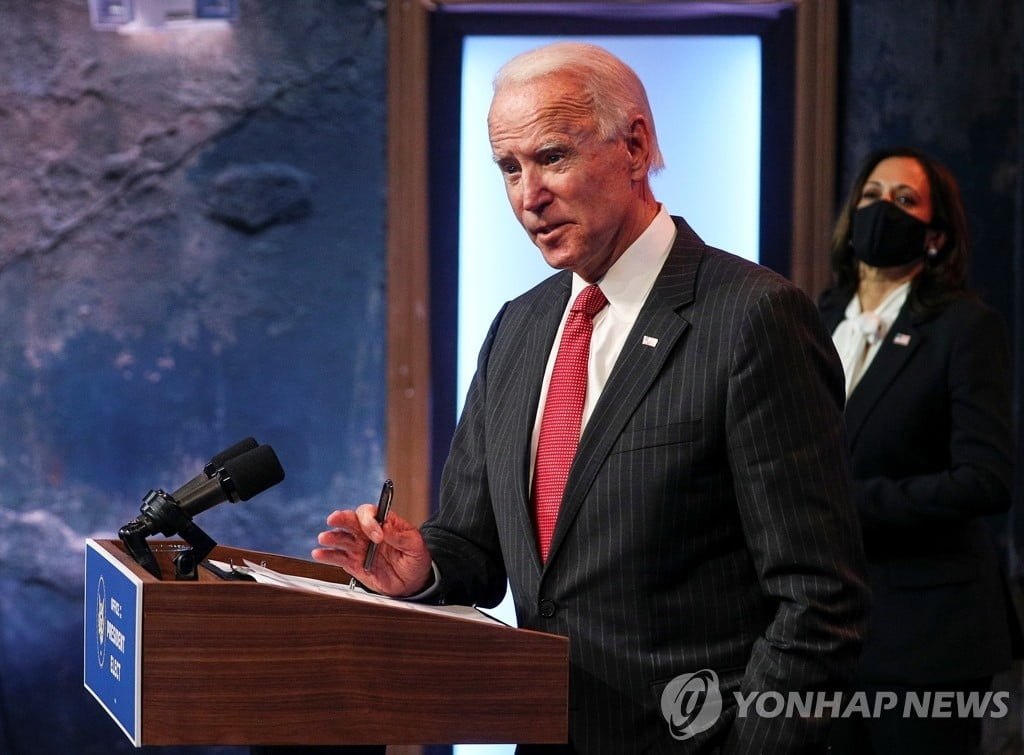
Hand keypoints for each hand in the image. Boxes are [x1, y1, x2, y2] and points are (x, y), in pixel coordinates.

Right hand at [312, 504, 433, 596]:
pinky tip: (319, 553)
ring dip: (332, 537)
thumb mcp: (415, 545)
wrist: (413, 582)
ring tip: (324, 538)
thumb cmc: (415, 559)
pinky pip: (338, 558)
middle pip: (351, 520)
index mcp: (384, 523)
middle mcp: (368, 533)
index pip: (371, 514)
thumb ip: (401, 536)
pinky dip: (327, 555)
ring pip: (342, 538)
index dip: (370, 521)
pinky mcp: (353, 564)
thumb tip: (386, 527)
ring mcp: (359, 548)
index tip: (378, 536)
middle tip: (334, 519)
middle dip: (342, 518)